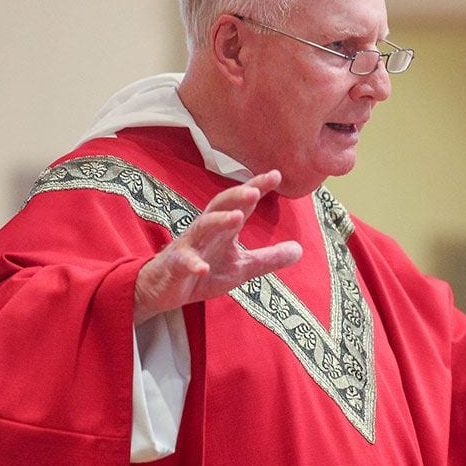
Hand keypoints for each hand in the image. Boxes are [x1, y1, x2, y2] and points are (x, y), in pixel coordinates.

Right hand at [133, 170, 302, 323]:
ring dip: (219, 221)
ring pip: (202, 227)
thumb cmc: (204, 271)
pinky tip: (203, 268)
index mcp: (223, 228)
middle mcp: (206, 230)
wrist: (165, 290)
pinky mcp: (176, 265)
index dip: (257, 188)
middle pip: (220, 206)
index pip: (241, 203)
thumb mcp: (242, 268)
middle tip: (255, 190)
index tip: (276, 174)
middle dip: (237, 196)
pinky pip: (184, 261)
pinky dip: (193, 263)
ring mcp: (189, 246)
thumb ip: (269, 258)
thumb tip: (300, 249)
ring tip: (237, 217)